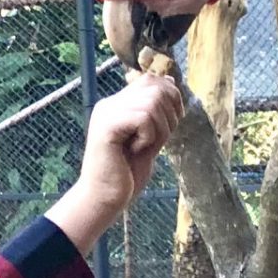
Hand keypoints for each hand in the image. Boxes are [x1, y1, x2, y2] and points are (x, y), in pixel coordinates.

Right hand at [48, 72, 185, 256]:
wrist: (104, 198)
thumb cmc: (126, 173)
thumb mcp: (150, 137)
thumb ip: (158, 113)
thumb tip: (172, 84)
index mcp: (117, 104)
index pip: (151, 79)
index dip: (171, 97)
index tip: (173, 121)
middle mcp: (109, 104)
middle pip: (155, 86)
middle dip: (170, 113)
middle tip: (160, 138)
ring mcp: (106, 113)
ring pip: (152, 102)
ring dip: (160, 128)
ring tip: (146, 146)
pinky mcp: (107, 126)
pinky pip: (144, 118)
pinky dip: (149, 136)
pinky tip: (136, 149)